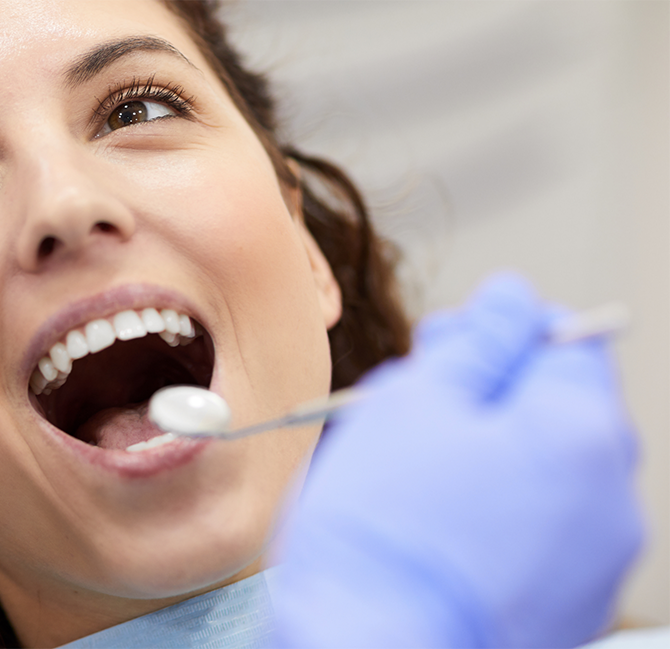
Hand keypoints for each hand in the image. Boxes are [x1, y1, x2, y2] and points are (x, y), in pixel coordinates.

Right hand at [271, 275, 641, 648]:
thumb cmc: (380, 533)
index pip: (565, 338)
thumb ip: (474, 343)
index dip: (494, 334)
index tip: (436, 353)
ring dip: (481, 462)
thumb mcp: (412, 405)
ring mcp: (595, 565)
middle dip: (481, 400)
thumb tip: (510, 298)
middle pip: (553, 411)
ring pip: (542, 477)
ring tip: (404, 488)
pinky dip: (488, 524)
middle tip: (402, 418)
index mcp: (581, 431)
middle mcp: (611, 498)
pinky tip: (426, 539)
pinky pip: (533, 538)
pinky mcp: (566, 612)